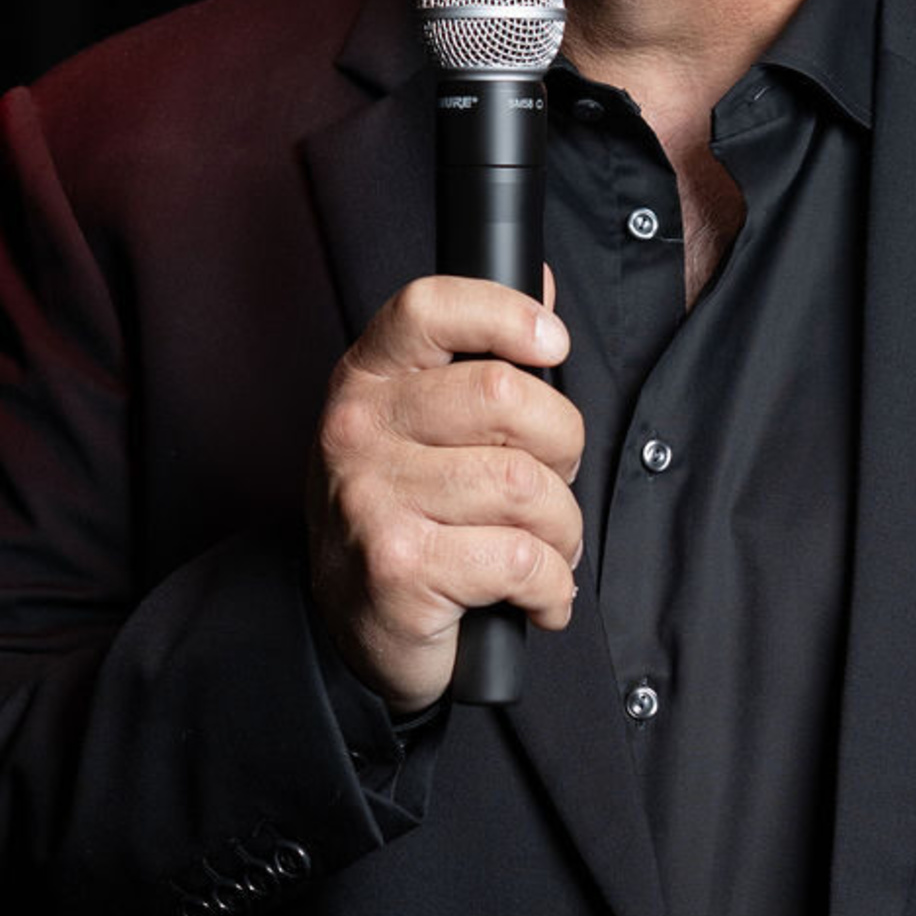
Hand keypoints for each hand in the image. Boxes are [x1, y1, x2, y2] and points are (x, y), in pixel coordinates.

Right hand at [306, 274, 583, 711]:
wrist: (352, 627)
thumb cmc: (403, 514)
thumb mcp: (420, 424)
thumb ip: (479, 358)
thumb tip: (544, 288)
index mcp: (368, 378)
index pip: (430, 308)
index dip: (505, 313)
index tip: (551, 342)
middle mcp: (358, 429)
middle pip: (507, 397)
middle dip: (563, 448)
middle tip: (552, 484)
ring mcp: (373, 498)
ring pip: (526, 485)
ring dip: (563, 531)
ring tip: (548, 550)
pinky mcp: (399, 568)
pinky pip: (520, 559)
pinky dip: (552, 586)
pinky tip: (538, 597)